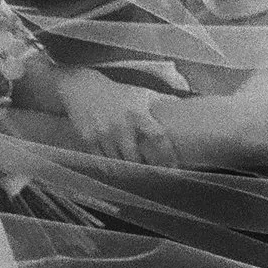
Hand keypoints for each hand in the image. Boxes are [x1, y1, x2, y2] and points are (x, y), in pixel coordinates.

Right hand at [55, 69, 176, 165]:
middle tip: (154, 177)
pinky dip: (111, 166)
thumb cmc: (117, 94)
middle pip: (136, 158)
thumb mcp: (140, 93)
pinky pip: (103, 161)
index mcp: (137, 114)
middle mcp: (120, 126)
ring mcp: (103, 134)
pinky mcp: (89, 140)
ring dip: (127, 170)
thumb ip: (162, 101)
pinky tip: (117, 168)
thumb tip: (184, 106)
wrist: (83, 89)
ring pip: (119, 162)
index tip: (173, 167)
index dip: (167, 154)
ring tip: (136, 177)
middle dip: (145, 168)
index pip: (157, 137)